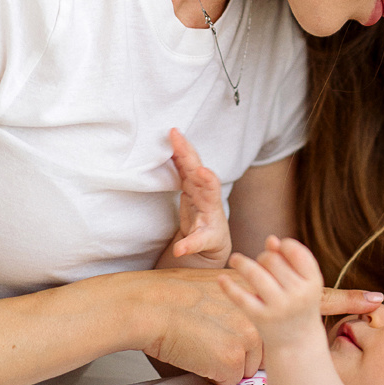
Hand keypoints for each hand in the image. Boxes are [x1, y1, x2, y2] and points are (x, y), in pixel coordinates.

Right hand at [142, 267, 261, 384]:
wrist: (150, 305)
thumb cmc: (173, 295)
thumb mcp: (219, 286)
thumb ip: (241, 304)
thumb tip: (251, 328)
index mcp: (256, 293)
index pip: (267, 328)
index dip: (245, 336)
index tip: (227, 331)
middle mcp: (258, 313)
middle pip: (262, 352)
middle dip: (239, 353)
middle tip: (211, 339)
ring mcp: (247, 336)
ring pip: (246, 369)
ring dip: (227, 365)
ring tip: (202, 344)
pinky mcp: (232, 359)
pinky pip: (229, 382)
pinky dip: (212, 376)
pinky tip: (197, 355)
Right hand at [168, 128, 231, 267]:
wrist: (213, 236)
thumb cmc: (210, 240)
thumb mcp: (203, 244)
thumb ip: (193, 245)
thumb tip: (180, 251)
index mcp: (211, 204)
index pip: (212, 188)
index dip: (207, 179)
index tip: (201, 170)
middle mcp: (206, 190)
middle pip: (197, 168)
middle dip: (188, 153)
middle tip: (177, 136)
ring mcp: (198, 185)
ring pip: (190, 163)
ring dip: (182, 148)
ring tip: (173, 133)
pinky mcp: (190, 184)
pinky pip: (183, 166)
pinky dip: (177, 155)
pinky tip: (170, 143)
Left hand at [220, 237, 324, 348]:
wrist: (297, 343)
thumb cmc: (298, 303)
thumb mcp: (302, 282)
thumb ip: (289, 259)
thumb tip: (271, 239)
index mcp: (313, 282)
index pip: (296, 252)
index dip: (284, 246)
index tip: (278, 249)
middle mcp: (298, 295)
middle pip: (272, 260)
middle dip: (263, 257)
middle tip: (261, 264)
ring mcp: (279, 307)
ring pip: (255, 273)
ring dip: (242, 263)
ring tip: (234, 260)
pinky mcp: (260, 318)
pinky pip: (241, 297)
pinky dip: (229, 286)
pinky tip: (221, 279)